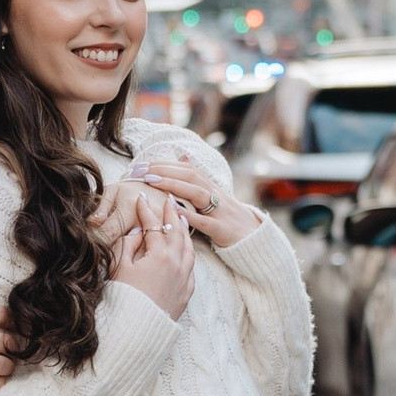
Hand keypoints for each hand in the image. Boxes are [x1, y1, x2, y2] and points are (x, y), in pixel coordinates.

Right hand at [109, 185, 196, 318]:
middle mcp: (176, 264)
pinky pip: (192, 265)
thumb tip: (138, 232)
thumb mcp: (119, 269)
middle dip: (171, 214)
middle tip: (168, 199)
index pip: (153, 225)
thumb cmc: (123, 300)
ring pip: (188, 247)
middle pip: (176, 232)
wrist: (136, 332)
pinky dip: (189, 251)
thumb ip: (128, 245)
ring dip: (184, 230)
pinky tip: (186, 247)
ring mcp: (184, 279)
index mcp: (159, 256)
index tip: (141, 197)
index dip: (145, 210)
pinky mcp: (186, 292)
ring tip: (181, 217)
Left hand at [129, 146, 260, 250]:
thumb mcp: (213, 195)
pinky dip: (189, 216)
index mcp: (211, 187)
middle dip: (164, 171)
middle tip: (141, 171)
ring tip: (153, 183)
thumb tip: (181, 157)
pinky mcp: (223, 230)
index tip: (142, 164)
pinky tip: (174, 211)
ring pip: (198, 193)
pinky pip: (206, 222)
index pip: (187, 169)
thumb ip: (196, 178)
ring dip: (174, 186)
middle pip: (190, 176)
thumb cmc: (227, 216)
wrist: (254, 238)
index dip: (165, 165)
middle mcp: (216, 195)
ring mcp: (220, 212)